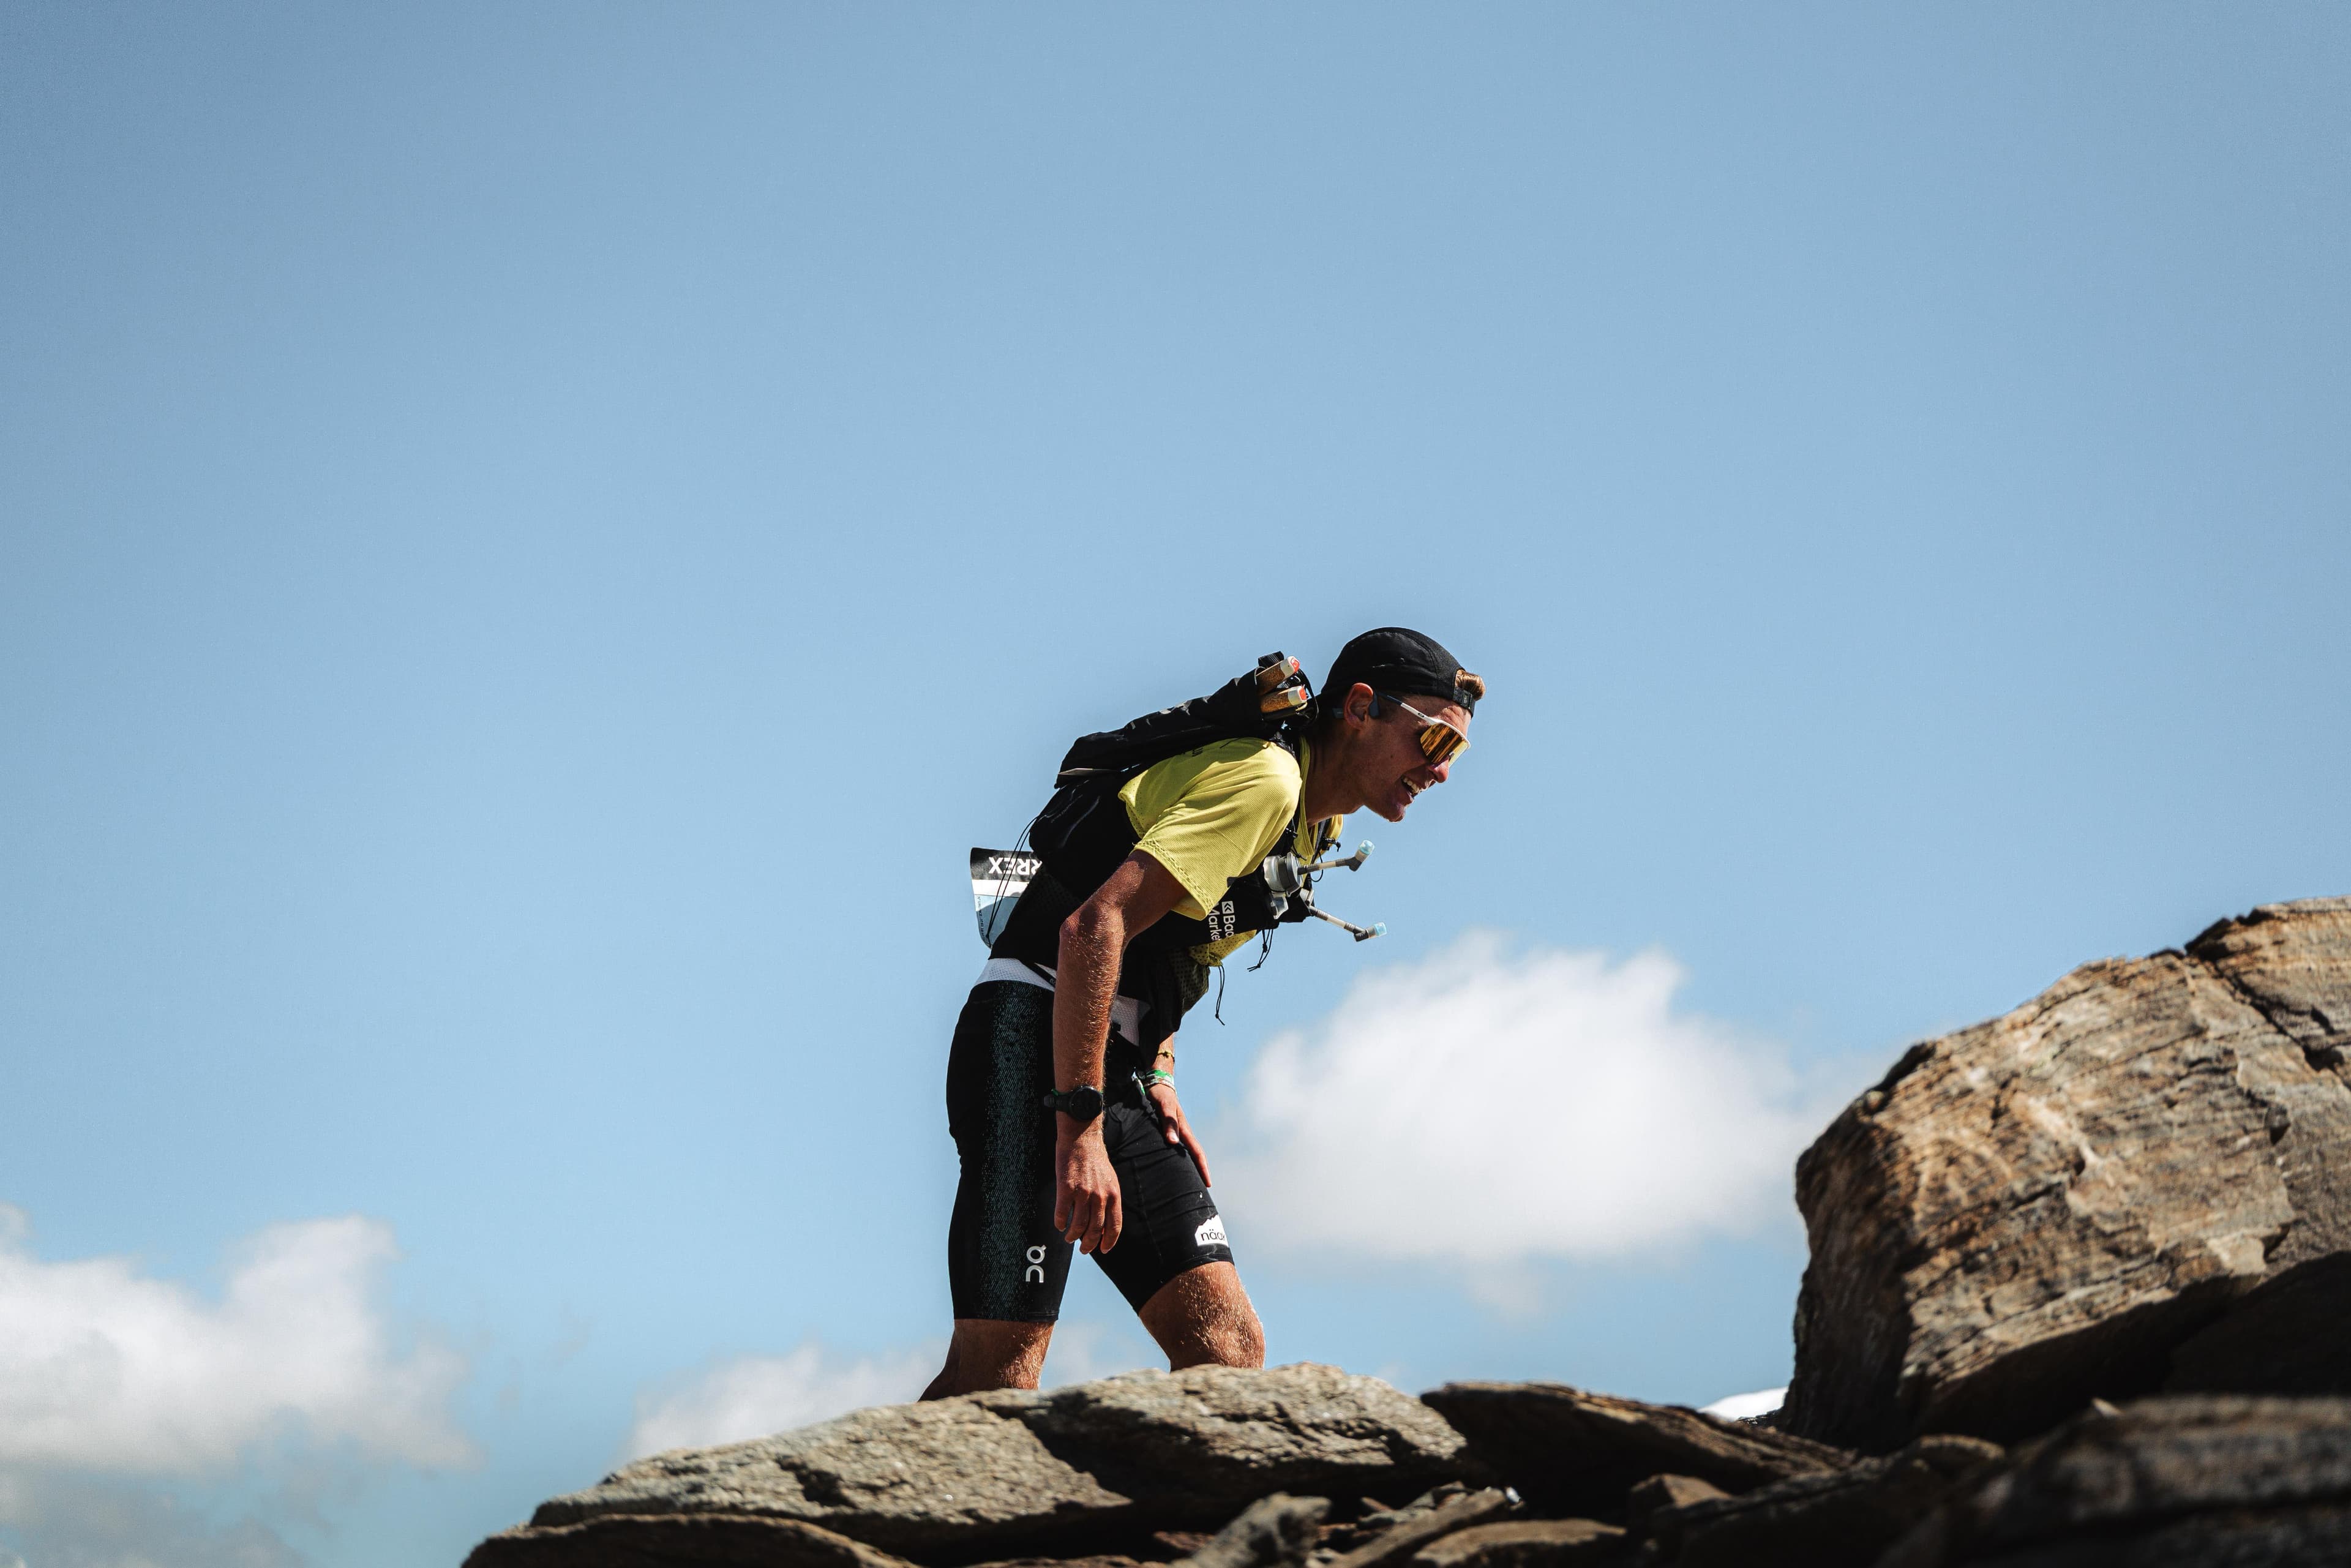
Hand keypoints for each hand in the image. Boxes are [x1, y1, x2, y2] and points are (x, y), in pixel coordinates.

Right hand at [1054, 1121, 1121, 1253]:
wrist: (1082, 1139)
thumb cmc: (1096, 1160)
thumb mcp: (1110, 1181)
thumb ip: (1109, 1201)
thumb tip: (1105, 1224)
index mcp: (1114, 1195)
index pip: (1114, 1226)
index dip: (1109, 1242)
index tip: (1103, 1250)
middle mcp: (1100, 1196)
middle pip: (1095, 1230)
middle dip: (1089, 1244)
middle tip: (1083, 1250)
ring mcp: (1083, 1193)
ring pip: (1078, 1225)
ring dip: (1073, 1236)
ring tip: (1069, 1238)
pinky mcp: (1066, 1188)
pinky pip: (1062, 1213)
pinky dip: (1060, 1223)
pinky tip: (1059, 1225)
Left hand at [1148, 1082, 1211, 1186]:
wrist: (1157, 1082)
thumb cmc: (1160, 1094)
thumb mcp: (1163, 1106)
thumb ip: (1168, 1122)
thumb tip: (1173, 1142)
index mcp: (1183, 1129)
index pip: (1197, 1152)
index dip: (1203, 1168)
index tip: (1208, 1184)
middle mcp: (1182, 1132)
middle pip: (1195, 1155)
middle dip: (1200, 1172)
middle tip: (1201, 1191)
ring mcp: (1177, 1131)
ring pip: (1186, 1153)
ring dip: (1190, 1167)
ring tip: (1189, 1184)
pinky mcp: (1169, 1129)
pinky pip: (1178, 1148)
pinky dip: (1179, 1159)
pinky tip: (1174, 1166)